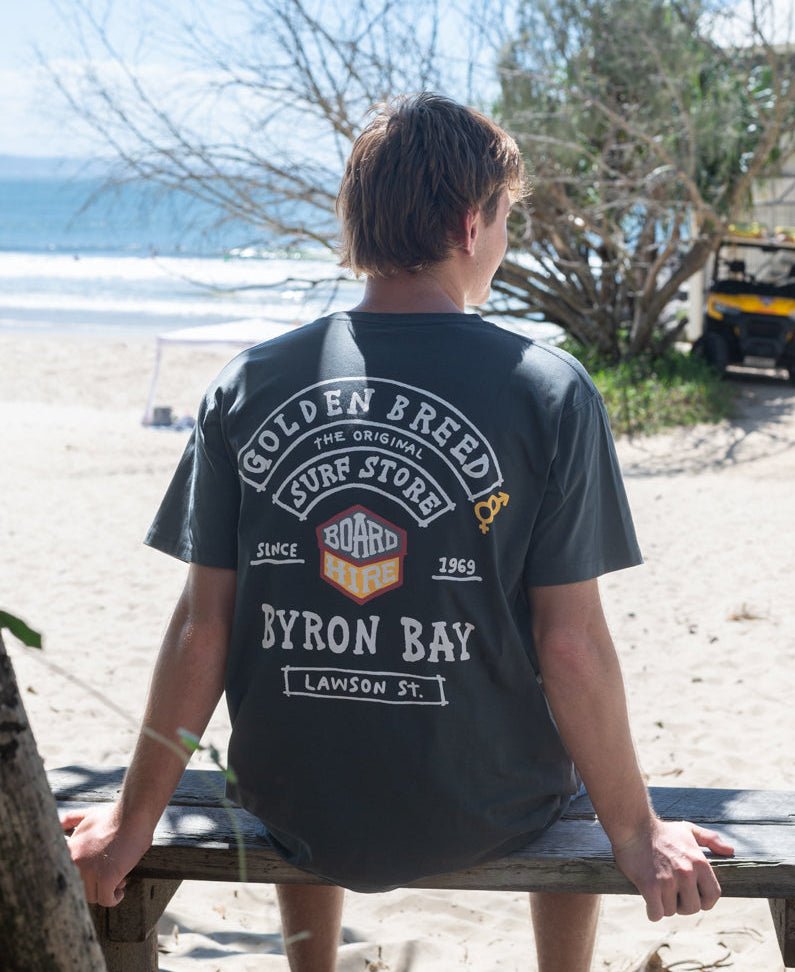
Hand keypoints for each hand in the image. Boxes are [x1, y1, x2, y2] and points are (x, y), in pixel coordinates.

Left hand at [61, 804, 153, 906]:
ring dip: (106, 892)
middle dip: (96, 885)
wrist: (133, 815)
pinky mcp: (105, 878)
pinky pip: (107, 900)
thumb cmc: (115, 816)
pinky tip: (120, 891)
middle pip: (80, 888)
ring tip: (118, 882)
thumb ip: (71, 820)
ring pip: (93, 896)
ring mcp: (89, 871)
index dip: (82, 877)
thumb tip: (59, 823)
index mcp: (69, 849)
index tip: (95, 873)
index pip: (66, 875)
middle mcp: (74, 862)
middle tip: (111, 876)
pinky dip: (114, 898)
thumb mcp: (88, 815)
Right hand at [612, 818, 734, 920]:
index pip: (713, 895)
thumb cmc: (661, 830)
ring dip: (664, 906)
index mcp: (700, 863)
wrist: (633, 825)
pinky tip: (649, 900)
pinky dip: (652, 911)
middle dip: (682, 905)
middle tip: (671, 894)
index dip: (704, 901)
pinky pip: (656, 913)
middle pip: (692, 908)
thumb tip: (730, 851)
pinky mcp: (650, 885)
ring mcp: (668, 880)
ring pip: (672, 911)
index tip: (693, 897)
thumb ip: (710, 840)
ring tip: (658, 891)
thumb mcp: (688, 830)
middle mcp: (687, 873)